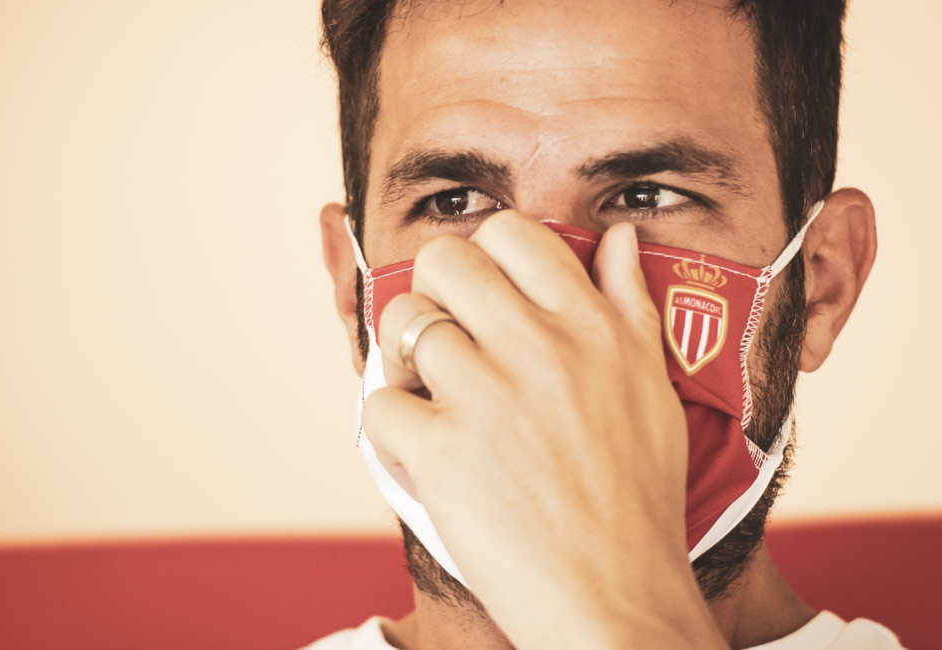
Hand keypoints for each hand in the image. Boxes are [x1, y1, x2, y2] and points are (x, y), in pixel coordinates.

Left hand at [363, 212, 727, 648]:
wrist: (616, 598)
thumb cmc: (636, 501)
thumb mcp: (653, 390)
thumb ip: (631, 305)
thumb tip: (619, 237)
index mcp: (592, 327)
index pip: (513, 234)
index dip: (485, 257)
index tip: (485, 297)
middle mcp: (538, 347)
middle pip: (444, 261)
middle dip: (432, 295)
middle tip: (445, 342)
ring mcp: (486, 396)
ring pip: (401, 323)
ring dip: (404, 360)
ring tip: (431, 399)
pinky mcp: (440, 450)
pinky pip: (381, 404)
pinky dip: (393, 432)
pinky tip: (425, 456)